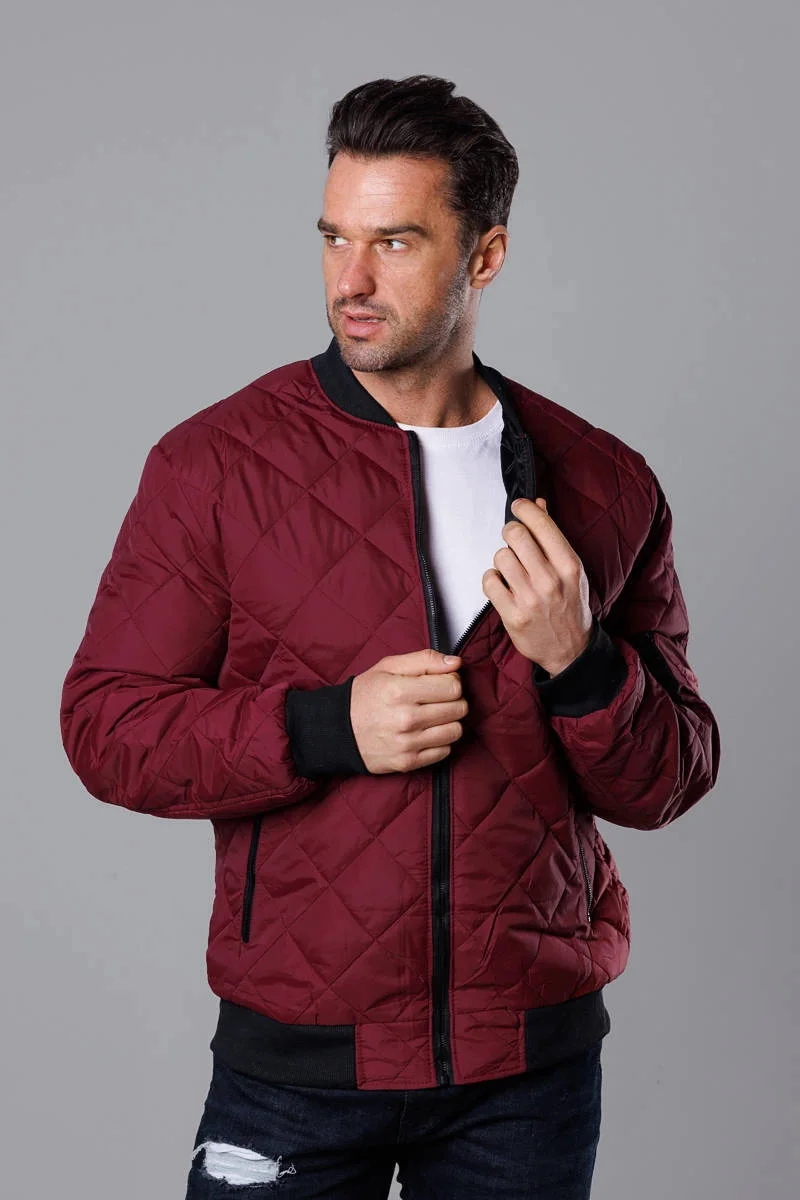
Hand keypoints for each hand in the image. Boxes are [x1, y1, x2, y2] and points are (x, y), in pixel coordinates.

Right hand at [350, 649, 467, 773]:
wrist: (338, 730)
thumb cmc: (365, 695)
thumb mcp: (388, 667)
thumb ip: (424, 660)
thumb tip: (456, 662)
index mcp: (400, 691)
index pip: (453, 686)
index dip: (451, 681)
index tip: (441, 682)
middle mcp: (405, 719)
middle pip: (459, 708)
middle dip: (453, 700)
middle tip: (437, 699)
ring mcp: (407, 743)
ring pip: (456, 731)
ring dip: (449, 722)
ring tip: (433, 716)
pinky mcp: (408, 762)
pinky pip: (445, 751)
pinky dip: (440, 741)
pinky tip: (426, 732)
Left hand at [481, 496, 593, 675]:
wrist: (570, 649)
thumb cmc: (570, 605)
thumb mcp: (570, 569)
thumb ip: (552, 536)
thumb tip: (538, 504)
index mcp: (569, 565)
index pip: (541, 524)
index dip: (524, 509)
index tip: (518, 506)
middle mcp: (550, 580)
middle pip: (515, 535)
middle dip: (511, 533)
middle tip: (514, 541)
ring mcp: (530, 599)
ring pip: (500, 556)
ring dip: (503, 560)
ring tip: (513, 570)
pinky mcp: (512, 615)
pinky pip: (489, 581)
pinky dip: (493, 580)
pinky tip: (504, 585)